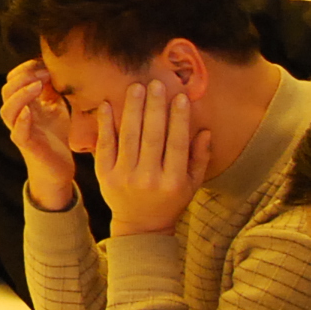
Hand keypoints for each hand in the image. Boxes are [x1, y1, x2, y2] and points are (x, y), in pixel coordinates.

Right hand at [1, 57, 79, 211]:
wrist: (58, 168)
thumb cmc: (56, 136)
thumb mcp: (56, 108)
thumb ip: (52, 90)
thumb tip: (54, 68)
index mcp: (23, 104)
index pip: (13, 80)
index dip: (26, 68)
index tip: (45, 63)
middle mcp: (17, 116)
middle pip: (7, 91)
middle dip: (23, 77)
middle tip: (44, 71)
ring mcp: (19, 130)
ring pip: (7, 110)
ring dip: (20, 95)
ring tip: (36, 85)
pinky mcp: (27, 145)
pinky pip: (17, 132)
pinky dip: (21, 121)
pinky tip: (29, 111)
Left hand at [101, 82, 203, 236]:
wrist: (140, 225)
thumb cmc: (170, 200)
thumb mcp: (192, 184)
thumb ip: (199, 158)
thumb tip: (205, 130)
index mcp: (172, 181)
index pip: (176, 144)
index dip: (179, 119)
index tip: (180, 97)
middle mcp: (148, 178)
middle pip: (152, 136)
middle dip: (155, 107)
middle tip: (156, 83)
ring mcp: (124, 176)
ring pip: (129, 137)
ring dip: (132, 109)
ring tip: (136, 87)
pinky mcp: (105, 175)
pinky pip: (105, 145)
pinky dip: (105, 124)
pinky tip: (108, 104)